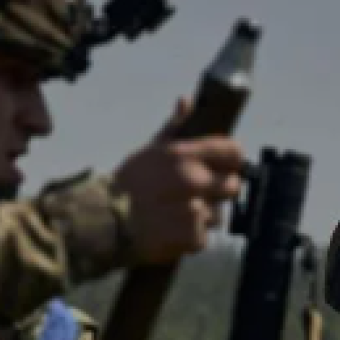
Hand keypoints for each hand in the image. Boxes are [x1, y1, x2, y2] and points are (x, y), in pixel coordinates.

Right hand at [112, 97, 246, 264]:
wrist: (105, 220)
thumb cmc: (127, 184)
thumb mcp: (151, 150)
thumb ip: (175, 127)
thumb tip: (187, 102)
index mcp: (184, 156)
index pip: (233, 152)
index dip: (231, 160)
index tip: (224, 166)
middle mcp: (193, 181)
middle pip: (233, 185)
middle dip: (219, 190)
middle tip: (197, 193)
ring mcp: (196, 211)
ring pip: (219, 214)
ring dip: (205, 216)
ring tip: (177, 213)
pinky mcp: (193, 237)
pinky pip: (205, 235)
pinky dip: (192, 236)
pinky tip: (173, 229)